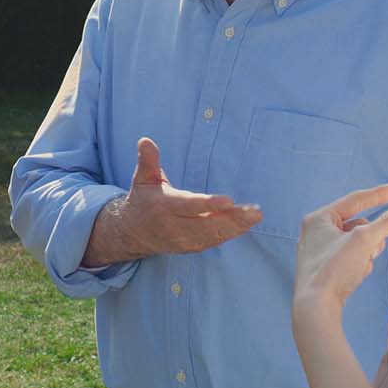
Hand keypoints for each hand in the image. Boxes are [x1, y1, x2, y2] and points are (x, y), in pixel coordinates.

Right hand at [82, 137, 260, 265]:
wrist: (132, 233)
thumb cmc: (144, 199)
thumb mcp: (142, 178)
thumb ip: (147, 160)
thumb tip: (145, 140)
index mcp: (163, 206)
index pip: (188, 205)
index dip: (208, 204)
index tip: (229, 200)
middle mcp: (174, 226)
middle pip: (206, 225)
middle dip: (232, 219)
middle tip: (254, 212)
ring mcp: (183, 240)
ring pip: (213, 236)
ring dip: (236, 227)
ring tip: (255, 215)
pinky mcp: (191, 247)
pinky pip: (214, 241)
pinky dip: (231, 233)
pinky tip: (246, 223)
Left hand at [292, 183, 387, 323]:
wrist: (316, 307)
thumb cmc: (334, 269)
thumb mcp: (365, 241)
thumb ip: (387, 222)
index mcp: (318, 218)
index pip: (355, 200)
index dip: (380, 194)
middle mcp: (315, 232)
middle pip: (357, 224)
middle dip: (371, 236)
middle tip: (373, 248)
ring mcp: (319, 252)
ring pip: (356, 243)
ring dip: (366, 252)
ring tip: (361, 265)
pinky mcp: (325, 270)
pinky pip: (351, 259)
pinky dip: (359, 264)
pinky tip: (355, 276)